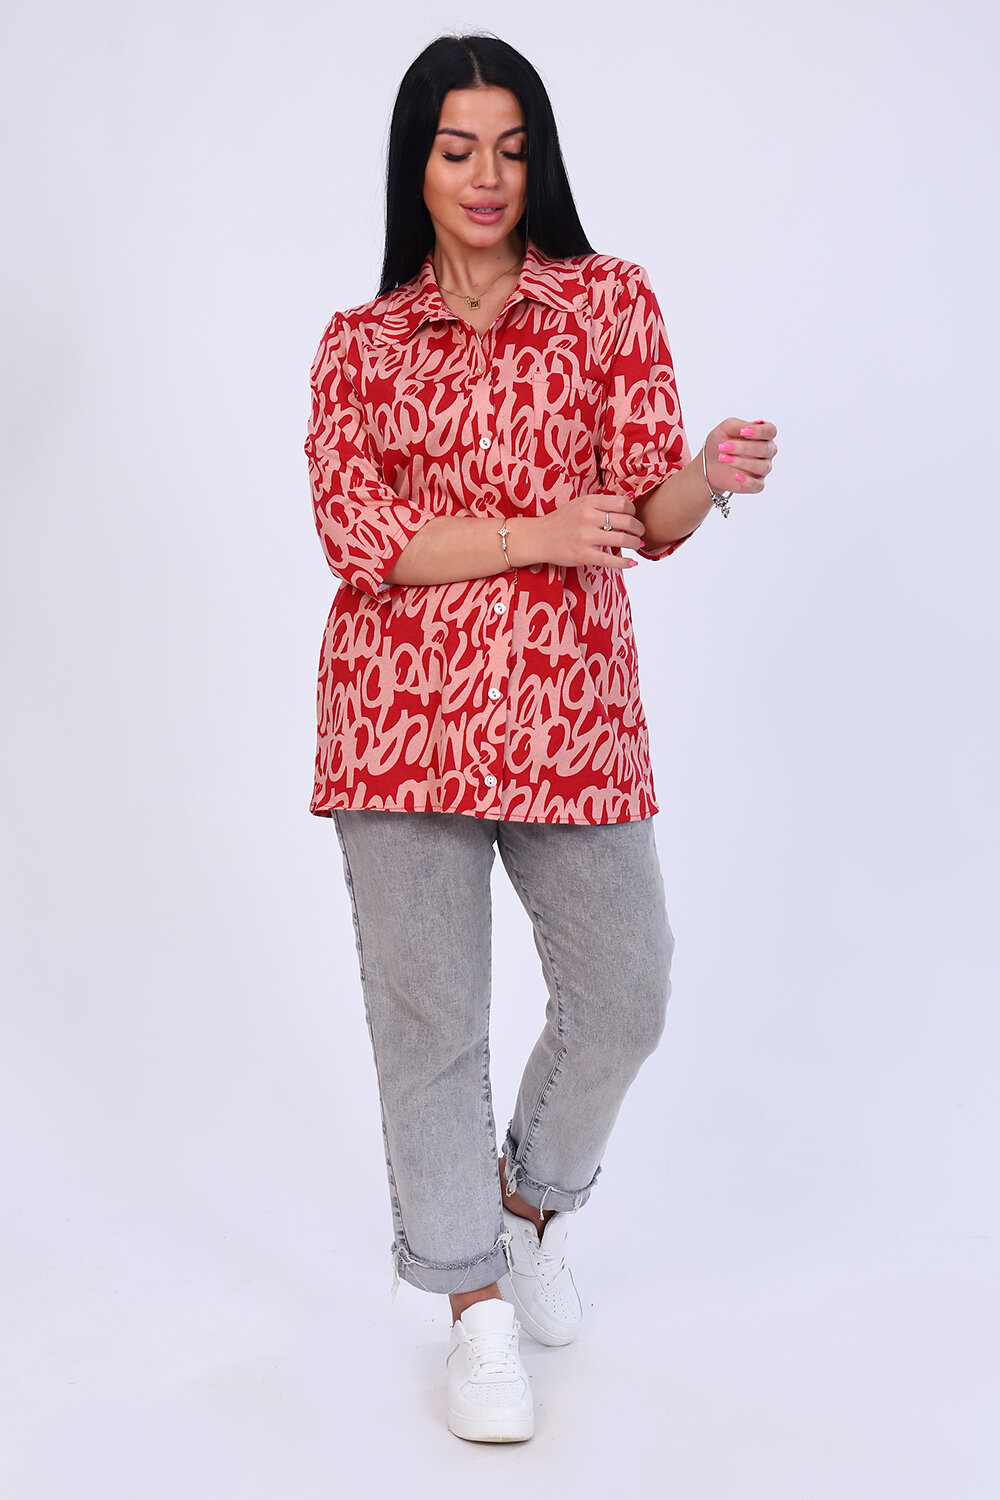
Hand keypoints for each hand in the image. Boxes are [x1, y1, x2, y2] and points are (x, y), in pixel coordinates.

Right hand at [530, 492, 644, 569]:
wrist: (539, 538)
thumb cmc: (560, 521)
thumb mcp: (579, 504)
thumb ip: (600, 503)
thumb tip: (626, 505)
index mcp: (588, 502)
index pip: (622, 503)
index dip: (633, 511)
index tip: (633, 516)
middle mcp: (588, 517)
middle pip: (626, 521)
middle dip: (638, 528)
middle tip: (640, 533)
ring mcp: (586, 537)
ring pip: (622, 539)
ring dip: (635, 544)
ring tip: (637, 545)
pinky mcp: (583, 555)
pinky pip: (610, 559)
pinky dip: (624, 562)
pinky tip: (631, 563)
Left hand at [704, 418, 778, 494]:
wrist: (709, 463)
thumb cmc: (720, 443)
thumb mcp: (725, 428)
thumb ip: (739, 425)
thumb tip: (751, 426)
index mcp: (762, 436)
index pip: (770, 431)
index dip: (760, 431)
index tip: (743, 432)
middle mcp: (766, 452)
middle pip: (765, 449)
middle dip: (744, 448)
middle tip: (725, 447)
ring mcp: (763, 468)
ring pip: (762, 466)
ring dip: (742, 462)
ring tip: (724, 458)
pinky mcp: (756, 484)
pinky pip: (758, 485)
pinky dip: (748, 481)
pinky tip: (736, 476)